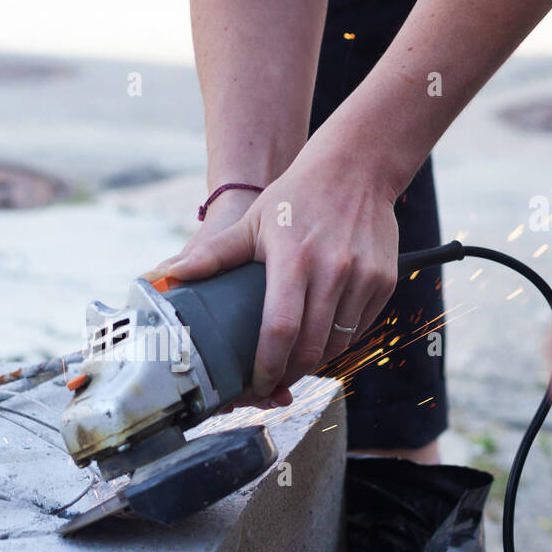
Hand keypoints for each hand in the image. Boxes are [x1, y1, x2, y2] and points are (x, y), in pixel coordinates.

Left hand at [148, 149, 399, 407]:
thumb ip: (212, 255)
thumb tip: (166, 276)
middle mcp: (333, 270)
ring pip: (338, 344)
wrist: (357, 167)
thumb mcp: (252, 223)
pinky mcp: (384, 280)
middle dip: (289, 375)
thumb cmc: (296, 196)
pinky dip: (338, 342)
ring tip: (293, 366)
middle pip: (311, 347)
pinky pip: (359, 328)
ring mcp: (363, 276)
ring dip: (314, 363)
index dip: (267, 366)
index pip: (280, 329)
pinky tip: (319, 341)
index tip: (255, 385)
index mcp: (293, 259)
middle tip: (271, 384)